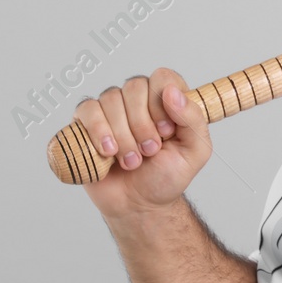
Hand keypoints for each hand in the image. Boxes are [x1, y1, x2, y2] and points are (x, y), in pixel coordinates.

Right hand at [74, 68, 211, 219]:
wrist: (138, 204)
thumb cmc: (167, 176)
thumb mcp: (195, 152)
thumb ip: (193, 119)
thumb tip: (172, 92)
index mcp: (166, 99)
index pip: (162, 77)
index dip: (162, 102)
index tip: (167, 131)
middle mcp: (138, 98)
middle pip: (134, 87)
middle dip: (142, 125)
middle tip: (150, 151)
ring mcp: (111, 109)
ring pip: (110, 98)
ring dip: (123, 135)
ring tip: (131, 161)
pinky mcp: (87, 123)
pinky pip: (87, 110)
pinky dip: (98, 132)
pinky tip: (108, 153)